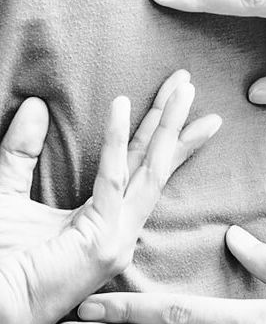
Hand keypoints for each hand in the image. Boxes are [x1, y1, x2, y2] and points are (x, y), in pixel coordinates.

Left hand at [0, 70, 219, 323]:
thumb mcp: (6, 190)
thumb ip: (21, 151)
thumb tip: (36, 105)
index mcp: (103, 218)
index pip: (137, 165)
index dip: (157, 131)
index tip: (175, 99)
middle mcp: (119, 226)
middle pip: (154, 162)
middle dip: (174, 120)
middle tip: (189, 83)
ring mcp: (118, 236)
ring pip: (151, 167)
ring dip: (167, 125)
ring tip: (183, 90)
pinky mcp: (104, 240)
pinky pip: (112, 179)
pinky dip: (115, 141)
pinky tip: (122, 106)